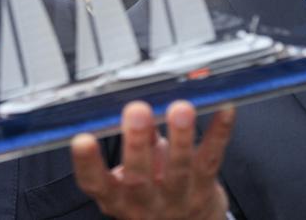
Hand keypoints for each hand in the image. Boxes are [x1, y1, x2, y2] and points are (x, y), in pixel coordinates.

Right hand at [72, 100, 233, 219]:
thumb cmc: (151, 193)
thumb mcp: (127, 178)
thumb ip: (131, 145)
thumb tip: (131, 105)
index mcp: (116, 196)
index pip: (95, 183)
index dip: (86, 163)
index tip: (81, 139)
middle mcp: (144, 201)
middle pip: (138, 176)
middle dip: (137, 142)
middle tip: (136, 111)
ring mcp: (177, 198)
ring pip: (179, 169)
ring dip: (180, 137)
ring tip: (180, 109)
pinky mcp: (205, 189)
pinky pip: (212, 159)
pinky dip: (219, 133)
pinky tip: (223, 110)